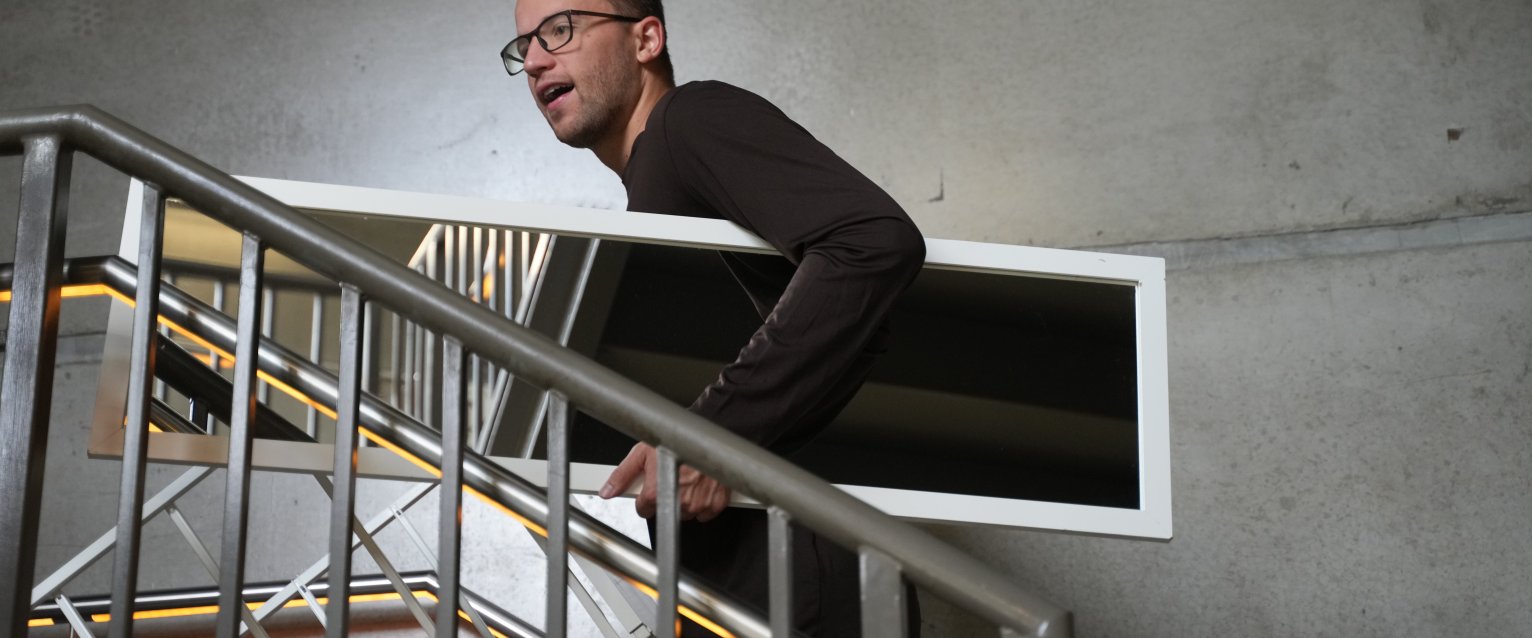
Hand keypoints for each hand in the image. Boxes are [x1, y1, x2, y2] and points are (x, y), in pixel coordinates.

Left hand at [599, 443, 730, 521]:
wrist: (710, 430)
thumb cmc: (677, 438)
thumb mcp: (642, 452)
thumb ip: (622, 475)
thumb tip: (607, 491)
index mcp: (656, 492)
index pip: (643, 509)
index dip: (645, 498)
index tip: (651, 488)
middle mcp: (677, 501)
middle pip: (666, 512)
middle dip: (666, 498)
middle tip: (671, 477)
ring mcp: (698, 504)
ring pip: (686, 513)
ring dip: (685, 501)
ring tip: (687, 478)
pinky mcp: (715, 503)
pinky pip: (706, 513)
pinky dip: (703, 502)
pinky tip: (701, 485)